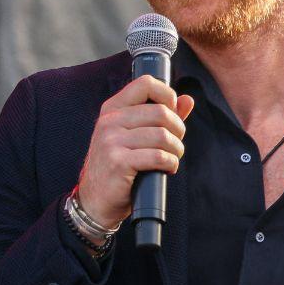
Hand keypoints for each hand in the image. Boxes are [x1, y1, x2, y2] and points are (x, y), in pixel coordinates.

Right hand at [76, 75, 194, 229]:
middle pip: (161, 112)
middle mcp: (109, 121)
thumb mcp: (135, 136)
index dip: (168, 95)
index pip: (145, 83)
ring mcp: (111, 141)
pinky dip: (170, 163)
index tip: (173, 114)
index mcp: (113, 109)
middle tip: (175, 144)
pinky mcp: (118, 162)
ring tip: (172, 158)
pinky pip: (158, 156)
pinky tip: (167, 168)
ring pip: (162, 136)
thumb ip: (161, 117)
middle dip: (178, 129)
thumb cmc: (120, 166)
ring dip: (176, 149)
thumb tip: (188, 99)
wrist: (95, 200)